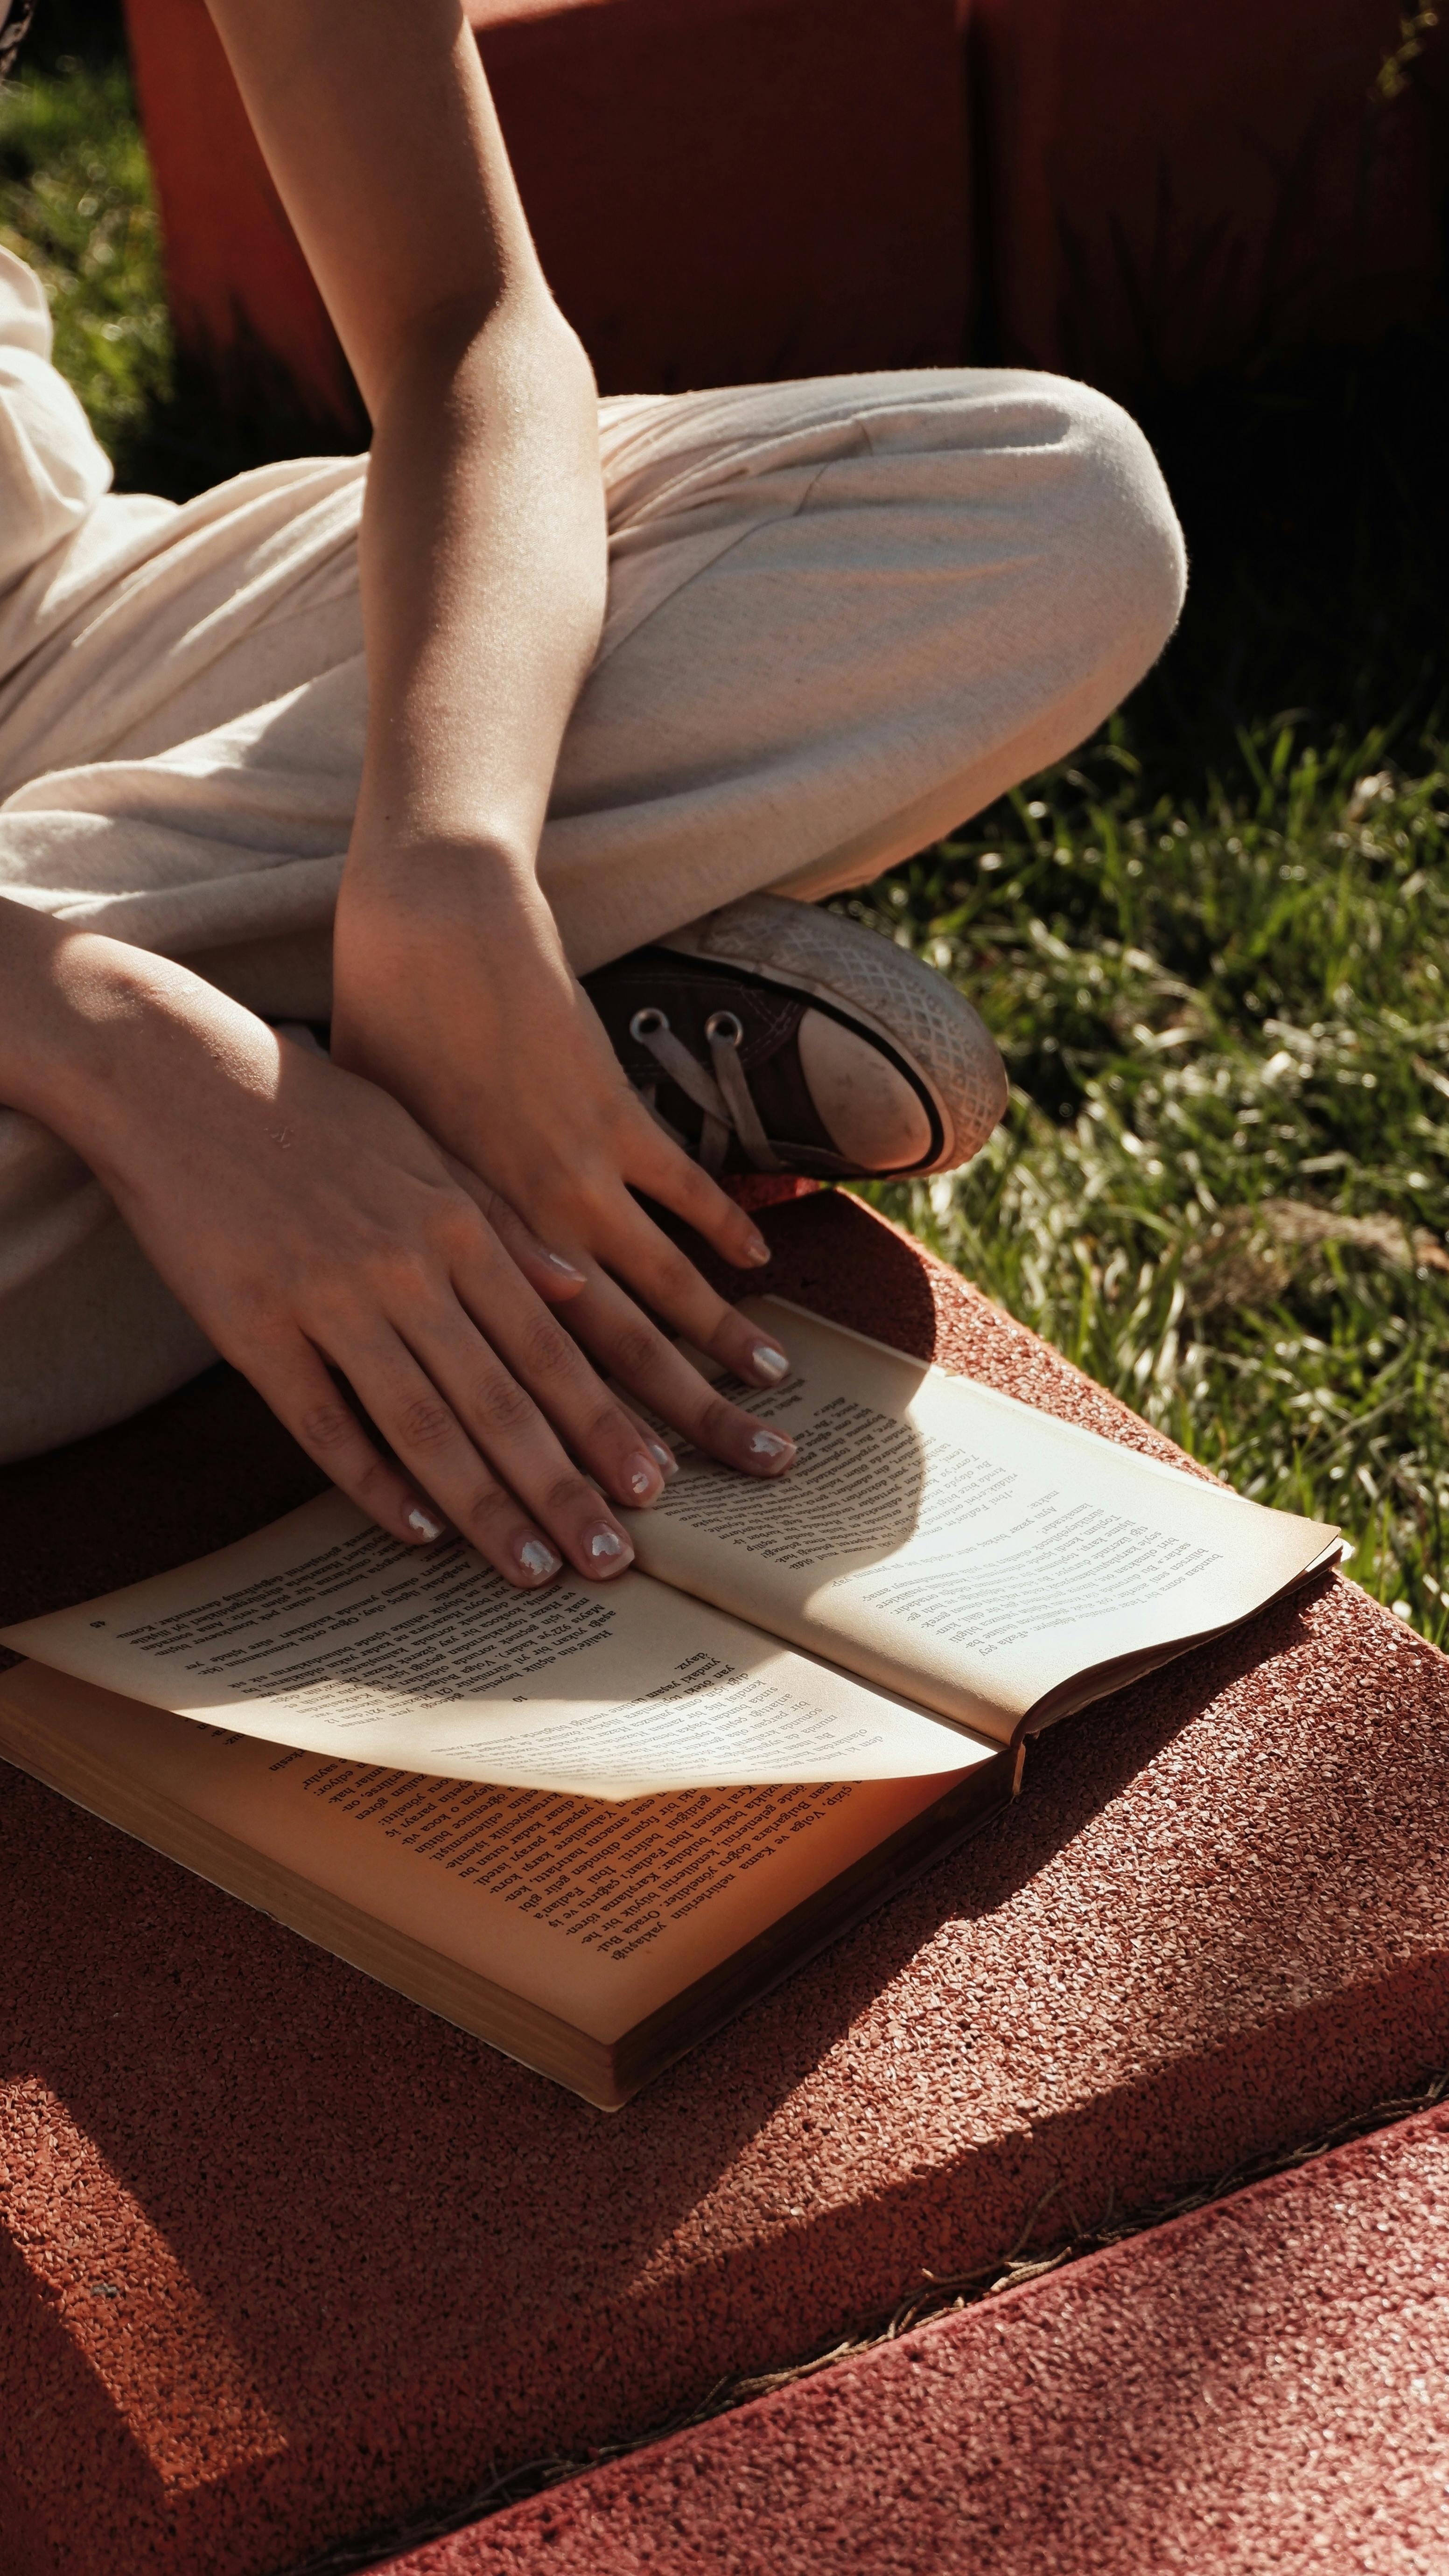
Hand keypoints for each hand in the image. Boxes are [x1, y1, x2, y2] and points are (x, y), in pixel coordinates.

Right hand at [25, 929, 792, 1583]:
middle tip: (614, 1559)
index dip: (602, 1423)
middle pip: (500, 1398)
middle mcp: (404, 1267)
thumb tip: (577, 1283)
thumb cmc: (308, 1104)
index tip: (653, 1486)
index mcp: (453, 1223)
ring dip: (484, 1504)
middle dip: (564, 1485)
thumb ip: (498, 1219)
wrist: (176, 1073)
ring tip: (534, 1570)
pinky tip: (415, 1531)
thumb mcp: (421, 1142)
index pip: (548, 1346)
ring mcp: (327, 1300)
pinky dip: (370, 1480)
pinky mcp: (253, 1327)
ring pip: (423, 1423)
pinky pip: (322, 1421)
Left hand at [332, 842, 801, 1470]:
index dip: (582, 1452)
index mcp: (463, 1256)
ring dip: (721, 1345)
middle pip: (620, 1355)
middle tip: (748, 1481)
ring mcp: (579, 1173)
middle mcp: (526, 1231)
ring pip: (665, 1284)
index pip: (534, 1381)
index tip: (624, 1512)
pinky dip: (724, 1226)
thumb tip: (424, 1327)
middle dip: (686, 1426)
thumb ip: (418, 1251)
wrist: (424, 940)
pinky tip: (761, 1271)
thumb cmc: (375, 1049)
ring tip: (773, 1398)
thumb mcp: (378, 1170)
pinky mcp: (615, 1113)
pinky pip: (683, 1186)